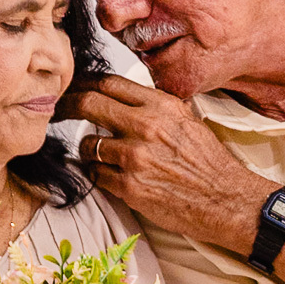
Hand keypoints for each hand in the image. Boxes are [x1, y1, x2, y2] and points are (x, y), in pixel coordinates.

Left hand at [65, 75, 263, 246]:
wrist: (225, 200)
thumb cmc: (208, 163)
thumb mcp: (186, 119)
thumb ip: (155, 106)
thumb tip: (124, 99)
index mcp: (160, 106)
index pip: (109, 83)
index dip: (85, 84)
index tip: (75, 89)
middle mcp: (145, 127)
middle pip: (88, 104)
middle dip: (68, 106)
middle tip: (59, 111)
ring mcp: (135, 158)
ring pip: (88, 144)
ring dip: (89, 149)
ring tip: (100, 154)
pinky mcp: (130, 187)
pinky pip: (96, 174)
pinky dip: (98, 174)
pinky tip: (110, 175)